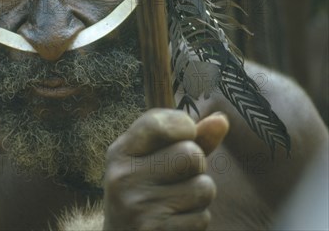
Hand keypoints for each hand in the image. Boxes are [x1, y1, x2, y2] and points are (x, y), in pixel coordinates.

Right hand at [103, 109, 228, 230]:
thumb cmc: (144, 193)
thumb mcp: (153, 160)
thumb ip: (186, 139)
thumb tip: (221, 119)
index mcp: (120, 153)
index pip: (157, 122)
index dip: (183, 124)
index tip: (187, 134)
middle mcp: (124, 177)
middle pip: (191, 154)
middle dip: (197, 166)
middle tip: (179, 178)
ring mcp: (139, 206)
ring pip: (203, 187)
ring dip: (200, 195)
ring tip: (178, 202)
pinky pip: (202, 217)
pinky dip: (196, 220)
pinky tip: (176, 222)